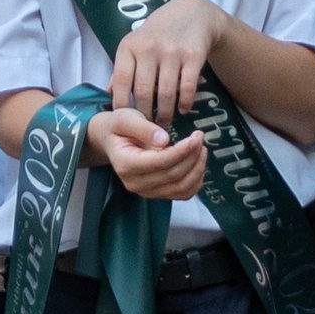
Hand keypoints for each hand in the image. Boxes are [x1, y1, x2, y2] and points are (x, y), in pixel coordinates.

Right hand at [83, 107, 207, 203]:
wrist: (113, 140)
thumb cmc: (119, 128)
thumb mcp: (125, 119)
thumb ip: (143, 128)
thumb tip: (163, 140)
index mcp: (125, 164)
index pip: (160, 162)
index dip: (182, 150)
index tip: (195, 137)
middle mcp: (134, 183)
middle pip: (173, 175)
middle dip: (192, 155)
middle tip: (199, 137)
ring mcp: (146, 191)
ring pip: (181, 187)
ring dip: (197, 168)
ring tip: (201, 148)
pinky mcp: (157, 193)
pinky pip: (183, 194)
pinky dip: (196, 180)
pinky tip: (197, 163)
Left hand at [110, 0, 224, 126]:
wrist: (191, 14)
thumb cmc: (157, 34)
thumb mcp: (134, 45)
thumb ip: (122, 70)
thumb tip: (109, 96)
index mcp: (129, 47)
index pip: (122, 82)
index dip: (123, 105)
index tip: (127, 120)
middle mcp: (149, 48)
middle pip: (144, 92)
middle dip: (146, 115)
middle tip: (148, 128)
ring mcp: (172, 51)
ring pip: (166, 93)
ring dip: (166, 113)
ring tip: (165, 123)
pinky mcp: (194, 55)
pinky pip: (187, 87)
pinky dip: (185, 103)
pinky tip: (183, 109)